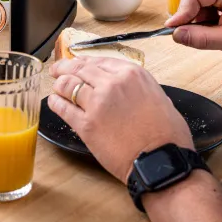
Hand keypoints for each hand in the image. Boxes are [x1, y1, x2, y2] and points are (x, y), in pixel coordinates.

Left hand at [48, 57, 192, 181]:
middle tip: (58, 69)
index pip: (100, 61)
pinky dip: (55, 102)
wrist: (161, 160)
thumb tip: (134, 92)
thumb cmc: (167, 136)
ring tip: (55, 86)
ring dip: (59, 84)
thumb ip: (142, 90)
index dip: (84, 62)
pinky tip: (53, 101)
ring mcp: (97, 102)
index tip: (78, 64)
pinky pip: (63, 107)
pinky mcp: (86, 124)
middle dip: (66, 68)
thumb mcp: (160, 99)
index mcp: (133, 74)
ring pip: (68, 84)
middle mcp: (113, 83)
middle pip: (80, 69)